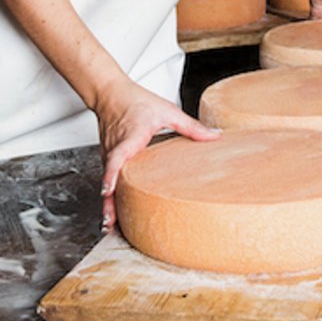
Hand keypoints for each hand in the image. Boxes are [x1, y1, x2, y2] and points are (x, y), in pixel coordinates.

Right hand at [92, 79, 219, 233]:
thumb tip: (215, 136)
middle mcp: (115, 150)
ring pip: (107, 183)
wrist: (110, 93)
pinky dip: (109, 196)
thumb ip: (190, 126)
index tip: (108, 191)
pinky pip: (108, 179)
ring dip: (108, 205)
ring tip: (111, 227)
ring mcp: (108, 155)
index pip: (116, 158)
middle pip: (109, 180)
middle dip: (109, 203)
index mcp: (129, 139)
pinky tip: (115, 214)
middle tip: (111, 224)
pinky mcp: (108, 158)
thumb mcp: (166, 111)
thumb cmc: (135, 101)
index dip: (111, 175)